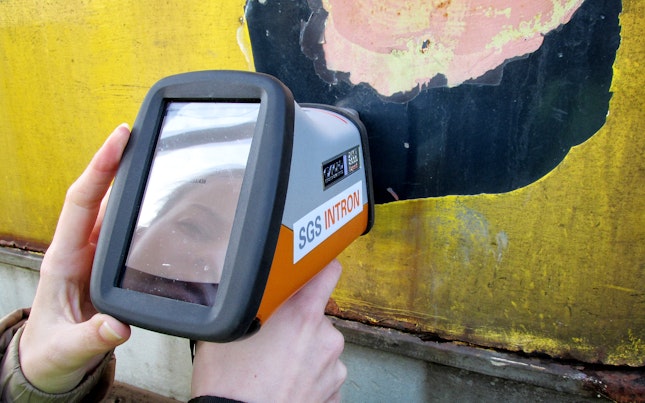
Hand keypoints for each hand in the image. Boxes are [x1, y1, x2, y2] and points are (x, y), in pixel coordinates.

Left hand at [19, 124, 131, 392]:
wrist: (52, 359)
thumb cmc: (52, 351)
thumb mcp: (68, 349)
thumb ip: (91, 338)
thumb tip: (117, 326)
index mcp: (64, 260)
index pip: (81, 203)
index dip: (100, 169)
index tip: (119, 140)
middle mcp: (78, 250)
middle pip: (95, 194)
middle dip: (113, 160)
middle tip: (138, 132)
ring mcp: (92, 254)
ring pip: (108, 206)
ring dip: (124, 177)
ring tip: (148, 151)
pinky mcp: (105, 262)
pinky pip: (120, 224)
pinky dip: (134, 203)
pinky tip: (151, 193)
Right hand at [191, 260, 346, 402]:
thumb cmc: (230, 386)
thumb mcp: (225, 332)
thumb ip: (243, 304)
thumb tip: (236, 289)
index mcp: (303, 315)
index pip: (327, 271)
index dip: (320, 266)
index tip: (314, 266)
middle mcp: (325, 338)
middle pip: (316, 315)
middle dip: (298, 322)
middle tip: (272, 337)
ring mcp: (333, 368)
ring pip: (319, 347)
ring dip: (304, 351)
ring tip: (275, 367)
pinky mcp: (334, 392)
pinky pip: (322, 374)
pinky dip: (308, 376)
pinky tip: (283, 383)